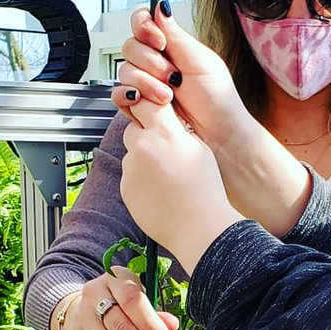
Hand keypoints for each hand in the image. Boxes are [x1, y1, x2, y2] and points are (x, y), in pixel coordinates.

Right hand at [57, 267, 179, 329]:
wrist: (81, 306)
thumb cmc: (120, 303)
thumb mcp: (138, 300)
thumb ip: (156, 314)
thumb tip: (172, 326)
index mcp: (115, 279)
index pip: (132, 300)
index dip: (149, 323)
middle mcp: (95, 296)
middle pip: (121, 328)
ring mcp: (83, 318)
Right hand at [112, 3, 247, 147]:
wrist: (218, 133)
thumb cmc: (217, 97)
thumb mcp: (200, 61)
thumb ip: (177, 35)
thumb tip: (162, 5)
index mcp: (170, 45)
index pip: (141, 22)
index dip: (144, 27)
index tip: (160, 42)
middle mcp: (154, 62)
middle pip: (130, 47)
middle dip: (151, 63)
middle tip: (173, 77)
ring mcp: (145, 83)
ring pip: (124, 71)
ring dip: (147, 84)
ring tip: (169, 97)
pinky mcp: (138, 105)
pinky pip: (118, 95)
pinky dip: (129, 97)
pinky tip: (146, 103)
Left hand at [120, 99, 244, 273]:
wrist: (198, 227)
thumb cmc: (205, 191)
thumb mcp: (200, 150)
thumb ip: (179, 131)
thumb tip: (167, 123)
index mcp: (164, 133)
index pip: (145, 102)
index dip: (149, 105)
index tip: (153, 110)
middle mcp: (143, 147)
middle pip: (133, 128)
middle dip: (145, 135)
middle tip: (165, 152)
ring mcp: (131, 168)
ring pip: (132, 154)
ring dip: (144, 160)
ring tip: (167, 179)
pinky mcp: (125, 188)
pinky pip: (130, 176)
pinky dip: (141, 181)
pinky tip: (161, 192)